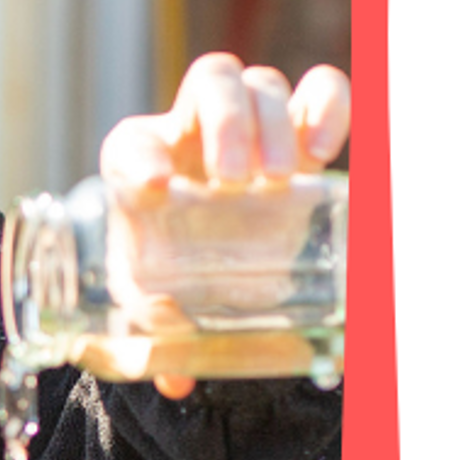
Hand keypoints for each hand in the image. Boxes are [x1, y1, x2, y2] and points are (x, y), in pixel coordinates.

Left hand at [100, 54, 350, 397]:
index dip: (138, 159)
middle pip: (209, 83)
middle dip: (224, 121)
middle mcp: (192, 134)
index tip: (153, 191)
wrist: (208, 261)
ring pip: (260, 85)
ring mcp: (250, 128)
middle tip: (234, 179)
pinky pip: (321, 90)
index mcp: (140, 168)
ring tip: (274, 179)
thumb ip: (155, 339)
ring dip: (271, 124)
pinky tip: (322, 152)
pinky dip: (328, 107)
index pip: (130, 145)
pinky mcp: (300, 135)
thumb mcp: (151, 304)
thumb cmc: (169, 275)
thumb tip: (175, 376)